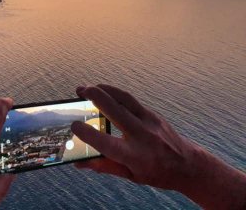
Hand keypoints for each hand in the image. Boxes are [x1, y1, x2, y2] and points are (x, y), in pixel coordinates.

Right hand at [71, 84, 245, 209]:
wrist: (188, 165)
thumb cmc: (157, 173)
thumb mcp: (130, 175)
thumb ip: (103, 166)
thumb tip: (79, 163)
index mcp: (134, 156)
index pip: (106, 143)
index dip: (87, 134)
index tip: (74, 125)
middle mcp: (142, 136)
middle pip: (115, 111)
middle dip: (96, 97)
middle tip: (79, 91)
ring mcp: (149, 122)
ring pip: (124, 99)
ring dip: (104, 89)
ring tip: (88, 87)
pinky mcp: (153, 115)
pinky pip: (131, 100)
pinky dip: (114, 94)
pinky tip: (103, 92)